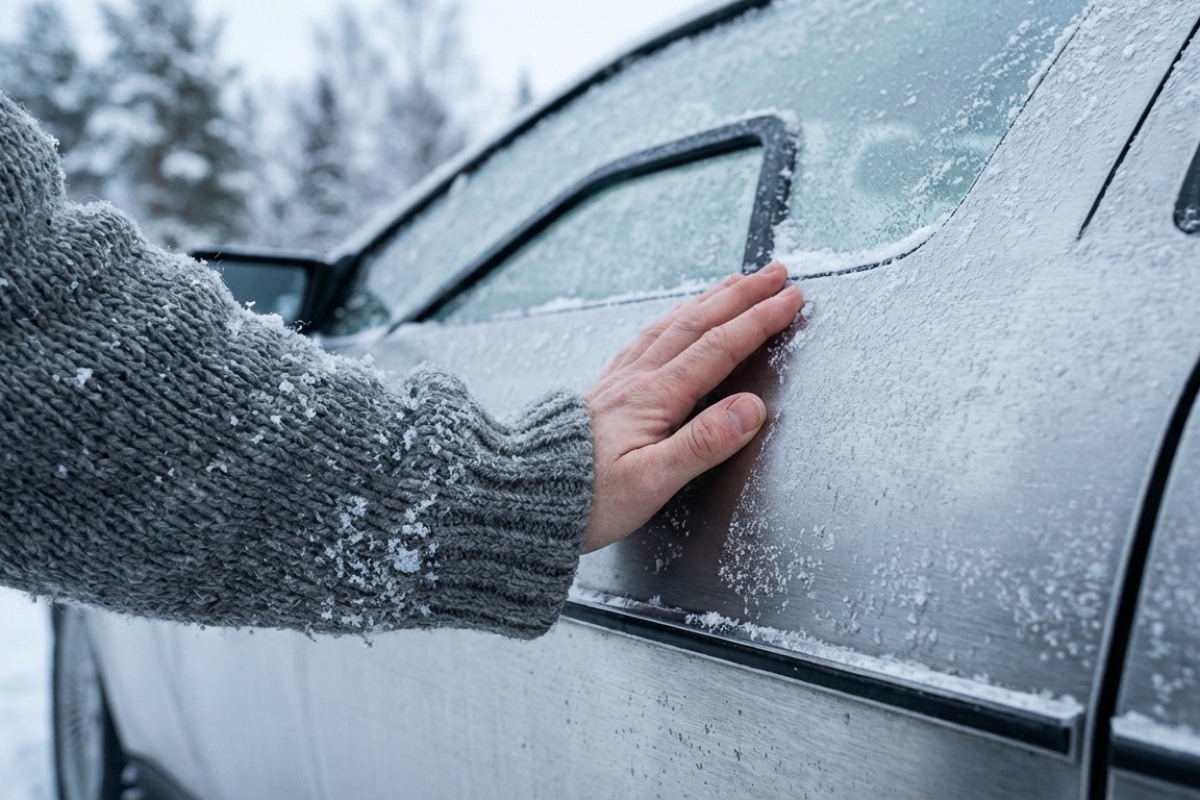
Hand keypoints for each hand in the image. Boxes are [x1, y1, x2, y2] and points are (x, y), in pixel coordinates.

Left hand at [583, 262, 803, 552]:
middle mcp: (636, 379)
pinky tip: (671, 321)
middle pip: (697, 323)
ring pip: (670, 325)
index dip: (758, 321)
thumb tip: (751, 410)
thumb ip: (704, 443)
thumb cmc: (586, 498)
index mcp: (654, 397)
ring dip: (707, 301)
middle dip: (741, 296)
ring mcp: (618, 381)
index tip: (790, 299)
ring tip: (733, 283)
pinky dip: (670, 320)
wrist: (522, 497)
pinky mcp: (604, 392)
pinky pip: (645, 339)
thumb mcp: (653, 481)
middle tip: (774, 273)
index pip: (719, 348)